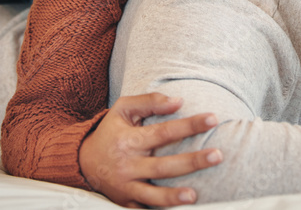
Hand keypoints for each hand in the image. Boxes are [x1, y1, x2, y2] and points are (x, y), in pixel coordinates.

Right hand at [79, 93, 222, 207]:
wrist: (82, 161)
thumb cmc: (110, 131)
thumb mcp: (123, 109)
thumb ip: (150, 102)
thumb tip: (178, 101)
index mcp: (130, 140)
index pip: (164, 132)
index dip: (189, 125)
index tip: (213, 118)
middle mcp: (128, 165)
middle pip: (163, 166)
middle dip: (192, 162)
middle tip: (218, 155)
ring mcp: (127, 187)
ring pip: (152, 195)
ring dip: (173, 197)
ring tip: (194, 195)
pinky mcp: (126, 202)